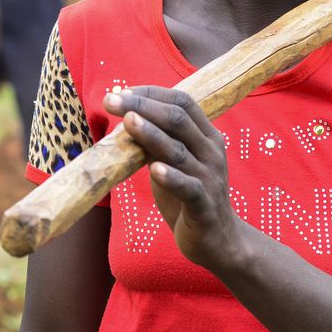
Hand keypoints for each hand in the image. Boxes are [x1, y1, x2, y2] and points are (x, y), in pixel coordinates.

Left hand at [105, 86, 242, 269]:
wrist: (219, 240)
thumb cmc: (189, 196)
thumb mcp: (173, 163)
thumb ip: (156, 142)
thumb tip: (124, 117)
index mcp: (206, 136)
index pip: (182, 102)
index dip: (151, 93)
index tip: (121, 91)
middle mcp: (211, 152)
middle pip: (178, 119)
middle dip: (143, 106)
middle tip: (112, 101)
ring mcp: (210, 178)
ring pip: (179, 150)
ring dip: (151, 134)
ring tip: (129, 121)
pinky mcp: (204, 206)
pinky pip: (189, 189)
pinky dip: (172, 178)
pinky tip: (155, 170)